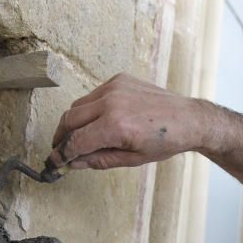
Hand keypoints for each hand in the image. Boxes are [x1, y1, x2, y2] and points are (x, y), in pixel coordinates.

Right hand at [47, 73, 211, 170]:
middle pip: (70, 119)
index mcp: (115, 126)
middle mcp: (112, 103)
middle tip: (60, 150)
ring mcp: (115, 88)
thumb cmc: (165, 142)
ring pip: (79, 105)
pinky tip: (101, 120)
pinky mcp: (119, 79)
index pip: (75, 141)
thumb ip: (99, 160)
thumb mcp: (132, 159)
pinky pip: (94, 95)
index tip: (54, 162)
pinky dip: (91, 109)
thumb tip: (74, 163)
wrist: (189, 119)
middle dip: (60, 137)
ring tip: (79, 137)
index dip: (61, 154)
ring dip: (74, 122)